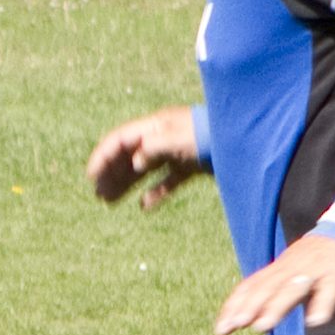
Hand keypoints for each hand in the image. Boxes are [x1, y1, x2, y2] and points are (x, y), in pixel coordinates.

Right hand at [87, 106, 204, 208]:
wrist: (243, 140)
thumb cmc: (210, 135)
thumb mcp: (178, 140)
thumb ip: (153, 149)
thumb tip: (135, 162)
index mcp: (155, 127)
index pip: (120, 139)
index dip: (103, 156)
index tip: (90, 176)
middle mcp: (162, 138)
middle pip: (128, 156)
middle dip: (110, 174)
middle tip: (98, 195)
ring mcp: (175, 152)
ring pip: (143, 170)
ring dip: (125, 185)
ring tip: (109, 201)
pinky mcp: (189, 166)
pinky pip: (166, 181)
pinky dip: (154, 193)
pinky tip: (145, 206)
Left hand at [213, 232, 334, 334]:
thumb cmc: (321, 256)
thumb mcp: (295, 271)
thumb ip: (276, 293)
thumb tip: (254, 320)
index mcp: (281, 268)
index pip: (251, 286)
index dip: (235, 306)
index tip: (220, 329)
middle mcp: (293, 267)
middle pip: (267, 287)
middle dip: (249, 307)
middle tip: (233, 326)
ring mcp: (315, 268)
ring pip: (293, 288)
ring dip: (276, 307)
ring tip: (260, 327)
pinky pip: (330, 289)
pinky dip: (322, 304)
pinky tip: (315, 321)